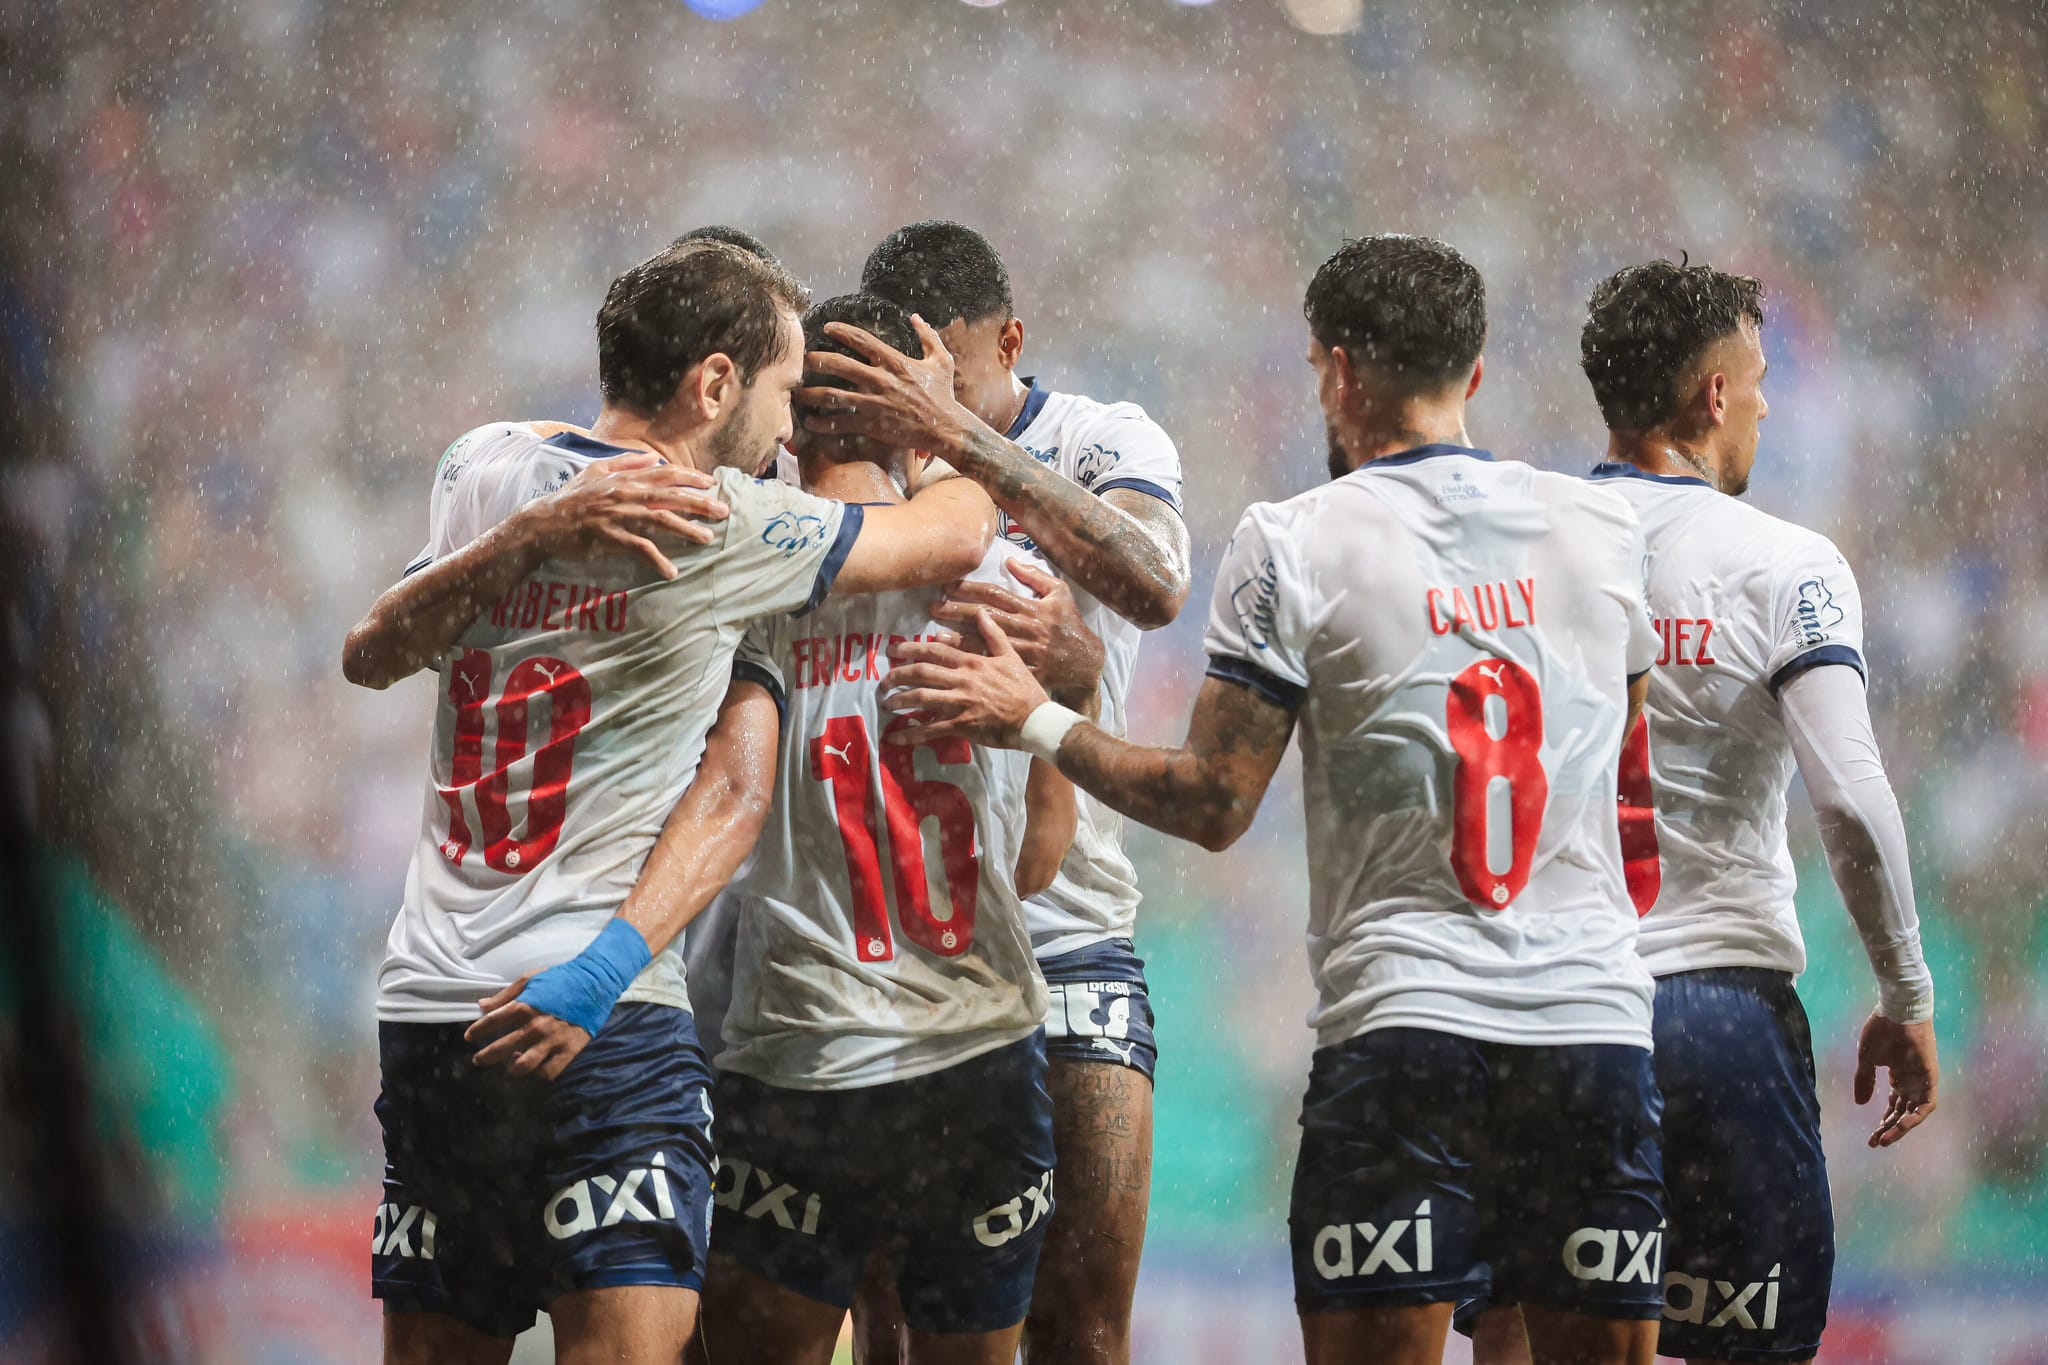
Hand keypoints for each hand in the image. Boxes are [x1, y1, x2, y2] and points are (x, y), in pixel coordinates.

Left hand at [465, 975, 592, 1079]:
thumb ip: (505, 994)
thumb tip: (482, 1006)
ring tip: (510, 1064)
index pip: (492, 1023)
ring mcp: (552, 1041)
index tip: (469, 1036)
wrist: (596, 982)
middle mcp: (535, 1026)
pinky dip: (538, 1073)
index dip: (477, 1031)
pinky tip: (535, 1066)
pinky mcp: (568, 1050)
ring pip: (523, 1066)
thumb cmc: (561, 978)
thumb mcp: (531, 979)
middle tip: (479, 1059)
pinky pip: (548, 1072)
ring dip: (512, 1068)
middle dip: (485, 1056)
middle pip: (502, 1049)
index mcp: (524, 1006)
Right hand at [520, 452, 728, 578]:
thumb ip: (626, 462)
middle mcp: (625, 494)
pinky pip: (639, 549)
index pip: (665, 474)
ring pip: (660, 520)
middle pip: (670, 496)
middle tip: (723, 512)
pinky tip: (671, 571)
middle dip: (700, 503)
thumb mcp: (595, 471)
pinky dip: (657, 560)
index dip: (690, 477)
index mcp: (624, 478)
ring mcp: (618, 516)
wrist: (543, 522)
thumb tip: (653, 457)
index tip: (711, 484)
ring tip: (707, 538)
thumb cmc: (571, 498)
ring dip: (687, 530)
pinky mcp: (610, 538)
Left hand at [794, 316, 979, 455]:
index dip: (842, 331)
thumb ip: (928, 337)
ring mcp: (874, 403)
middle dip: (817, 360)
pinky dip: (823, 423)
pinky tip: (810, 423)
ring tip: (797, 393)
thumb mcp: (941, 361)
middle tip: (803, 359)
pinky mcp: (872, 424)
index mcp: (895, 361)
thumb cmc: (944, 395)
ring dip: (812, 394)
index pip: (861, 340)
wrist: (947, 428)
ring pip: (834, 395)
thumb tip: (916, 318)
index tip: (826, 327)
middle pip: (839, 364)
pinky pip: (841, 422)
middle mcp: (880, 380)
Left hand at [883, 609, 1049, 746]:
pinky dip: (911, 734)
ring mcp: (960, 703)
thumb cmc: (1025, 689)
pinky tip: (895, 738)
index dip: (912, 649)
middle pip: (922, 673)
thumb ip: (994, 634)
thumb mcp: (1012, 656)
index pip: (936, 651)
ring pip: (922, 698)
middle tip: (884, 679)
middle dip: (899, 675)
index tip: (895, 649)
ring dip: (900, 700)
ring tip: (886, 703)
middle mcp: (962, 679)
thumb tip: (982, 613)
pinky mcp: (961, 725)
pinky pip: (931, 729)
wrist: (1035, 719)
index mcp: (972, 662)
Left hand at [933, 560, 1104, 703]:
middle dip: (956, 611)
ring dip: (958, 640)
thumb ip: (1035, 576)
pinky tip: (955, 666)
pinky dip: (973, 666)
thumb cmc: (1071, 623)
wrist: (1086, 661)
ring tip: (934, 638)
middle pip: (983, 618)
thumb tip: (1010, 562)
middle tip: (932, 607)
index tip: (947, 585)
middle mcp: (1024, 629)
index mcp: (1031, 608)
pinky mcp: (1022, 671)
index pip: (994, 595)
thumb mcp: (1060, 592)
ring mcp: (1022, 651)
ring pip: (985, 644)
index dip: (969, 589)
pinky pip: (993, 668)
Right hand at [1855, 1012, 1938, 1147]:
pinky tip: (1899, 1126)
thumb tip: (1860, 1104)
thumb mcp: (1867, 1059)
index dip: (1883, 1122)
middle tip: (1876, 1142)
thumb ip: (1865, 1081)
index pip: (1893, 1106)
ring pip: (1914, 1113)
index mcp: (1899, 1077)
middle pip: (1902, 1112)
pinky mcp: (1929, 1078)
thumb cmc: (1881, 1030)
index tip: (1871, 1136)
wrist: (1898, 1010)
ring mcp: (1922, 1081)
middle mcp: (1912, 1082)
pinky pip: (1925, 1105)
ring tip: (1885, 1139)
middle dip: (1889, 1129)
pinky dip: (1914, 1118)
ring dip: (1901, 1128)